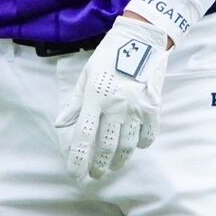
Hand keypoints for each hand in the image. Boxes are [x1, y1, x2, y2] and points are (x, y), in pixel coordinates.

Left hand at [54, 14, 170, 178]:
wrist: (141, 40)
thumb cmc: (108, 57)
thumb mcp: (87, 76)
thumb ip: (75, 103)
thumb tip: (62, 124)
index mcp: (95, 97)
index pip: (84, 136)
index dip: (78, 159)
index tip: (74, 175)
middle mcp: (115, 105)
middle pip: (106, 146)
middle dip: (98, 165)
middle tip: (94, 174)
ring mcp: (136, 107)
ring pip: (127, 146)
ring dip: (118, 161)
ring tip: (112, 166)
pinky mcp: (153, 107)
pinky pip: (147, 136)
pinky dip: (140, 145)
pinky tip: (134, 146)